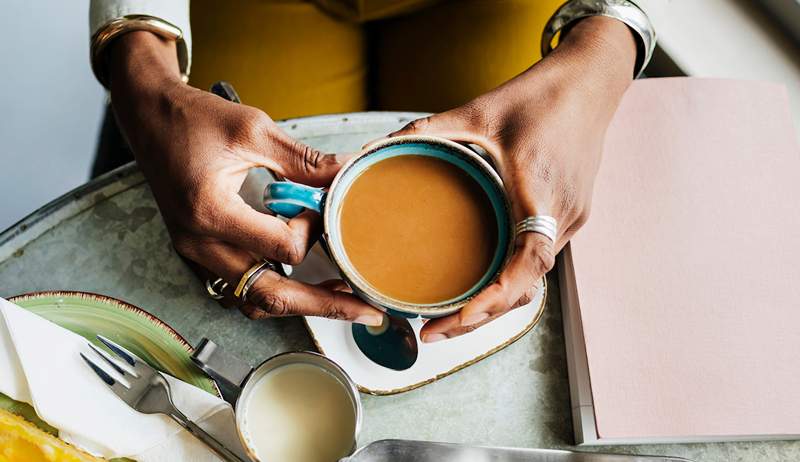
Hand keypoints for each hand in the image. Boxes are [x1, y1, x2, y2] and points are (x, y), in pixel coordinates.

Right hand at [106, 31, 383, 325]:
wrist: (147, 116)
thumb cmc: (193, 118)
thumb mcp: (253, 129)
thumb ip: (304, 160)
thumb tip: (348, 172)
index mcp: (211, 213)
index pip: (282, 248)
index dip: (313, 230)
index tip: (319, 204)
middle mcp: (200, 244)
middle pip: (271, 296)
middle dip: (324, 305)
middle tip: (368, 311)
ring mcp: (196, 254)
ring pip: (254, 300)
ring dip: (299, 303)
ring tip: (340, 297)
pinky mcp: (199, 252)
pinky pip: (240, 288)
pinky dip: (274, 290)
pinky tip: (302, 279)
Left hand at [388, 17, 637, 341]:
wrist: (591, 82)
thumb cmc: (540, 96)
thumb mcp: (478, 110)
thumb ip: (425, 131)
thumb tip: (373, 148)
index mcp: (540, 193)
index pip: (527, 264)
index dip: (495, 298)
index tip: (458, 319)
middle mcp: (562, 216)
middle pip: (526, 288)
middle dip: (480, 318)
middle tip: (430, 332)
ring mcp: (571, 219)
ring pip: (534, 280)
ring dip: (495, 305)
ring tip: (449, 318)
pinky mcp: (570, 215)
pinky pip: (540, 261)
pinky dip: (510, 282)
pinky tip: (480, 285)